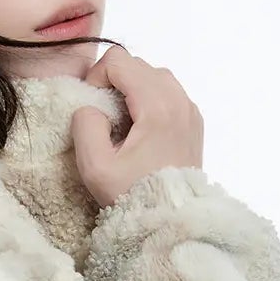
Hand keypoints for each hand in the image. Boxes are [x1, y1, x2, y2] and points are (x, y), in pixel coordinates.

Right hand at [69, 46, 205, 209]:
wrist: (172, 221)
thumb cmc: (133, 195)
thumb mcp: (96, 166)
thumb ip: (85, 125)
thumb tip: (92, 107)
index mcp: (157, 105)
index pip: (119, 60)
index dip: (97, 77)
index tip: (93, 107)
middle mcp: (179, 100)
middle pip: (138, 65)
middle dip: (115, 83)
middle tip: (105, 118)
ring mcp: (190, 110)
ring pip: (155, 77)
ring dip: (133, 90)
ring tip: (123, 124)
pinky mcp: (194, 122)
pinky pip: (169, 94)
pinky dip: (150, 101)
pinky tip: (141, 132)